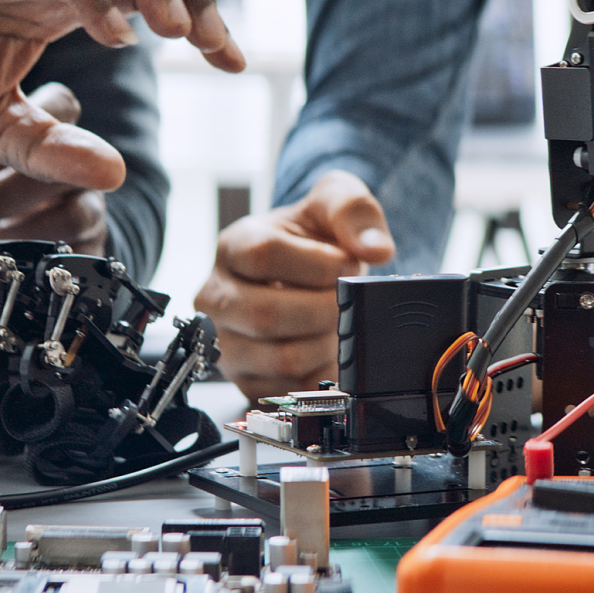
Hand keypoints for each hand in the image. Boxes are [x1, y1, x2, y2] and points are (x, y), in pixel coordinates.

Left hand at [0, 83, 106, 256]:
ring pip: (79, 214)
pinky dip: (39, 265)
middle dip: (9, 191)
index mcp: (43, 128)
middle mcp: (75, 166)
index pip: (61, 107)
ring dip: (23, 232)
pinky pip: (79, 258)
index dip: (32, 129)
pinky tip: (2, 265)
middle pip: (73, 164)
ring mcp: (87, 207)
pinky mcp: (87, 251)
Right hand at [195, 171, 395, 402]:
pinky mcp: (246, 381)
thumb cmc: (314, 237)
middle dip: (325, 310)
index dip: (317, 264)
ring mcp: (226, 343)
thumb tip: (376, 250)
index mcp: (233, 246)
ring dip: (327, 344)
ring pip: (281, 358)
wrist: (306, 274)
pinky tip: (329, 348)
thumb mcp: (334, 203)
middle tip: (347, 301)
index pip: (263, 255)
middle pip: (266, 314)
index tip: (348, 264)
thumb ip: (355, 211)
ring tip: (338, 323)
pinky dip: (322, 373)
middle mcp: (217, 296)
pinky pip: (291, 389)